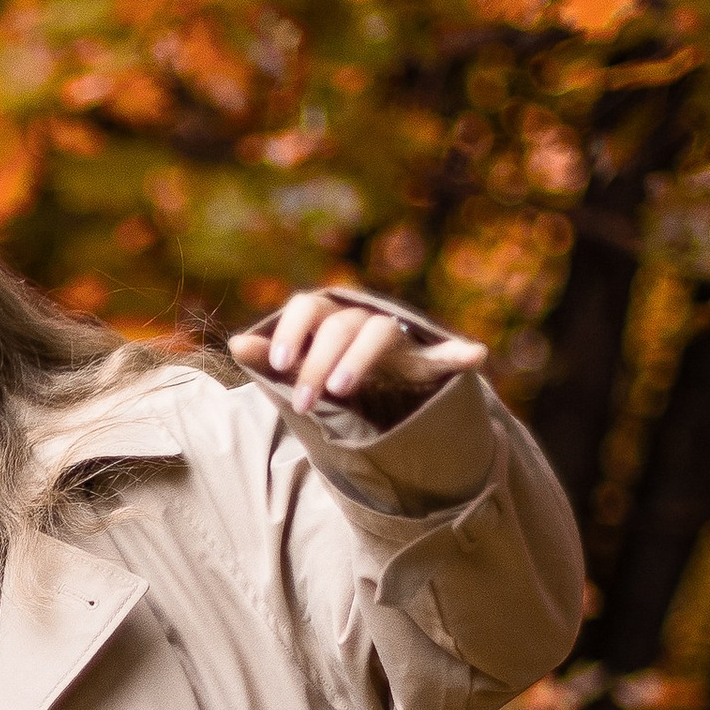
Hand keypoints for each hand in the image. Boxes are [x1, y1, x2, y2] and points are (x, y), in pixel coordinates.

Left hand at [230, 283, 488, 419]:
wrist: (374, 386)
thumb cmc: (326, 369)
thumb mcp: (297, 366)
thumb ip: (268, 355)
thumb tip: (233, 343)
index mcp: (328, 316)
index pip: (308, 306)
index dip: (292, 330)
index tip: (277, 363)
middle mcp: (361, 319)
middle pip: (338, 326)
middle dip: (316, 362)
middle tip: (300, 403)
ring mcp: (395, 338)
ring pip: (378, 333)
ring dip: (358, 358)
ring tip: (341, 389)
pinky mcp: (425, 361)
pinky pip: (445, 354)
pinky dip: (461, 354)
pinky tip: (475, 356)